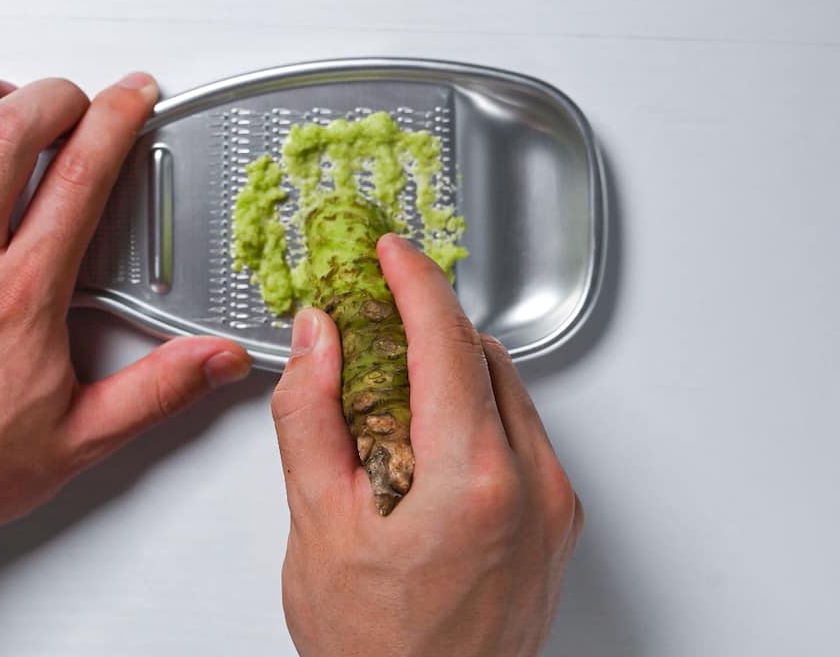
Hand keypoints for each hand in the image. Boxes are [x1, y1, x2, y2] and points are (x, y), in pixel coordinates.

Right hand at [271, 234, 582, 656]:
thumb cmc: (376, 650)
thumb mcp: (318, 526)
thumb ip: (312, 417)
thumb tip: (316, 340)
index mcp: (474, 479)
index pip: (446, 341)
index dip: (412, 281)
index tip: (388, 251)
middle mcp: (532, 485)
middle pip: (482, 356)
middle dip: (426, 320)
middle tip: (370, 313)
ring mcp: (553, 505)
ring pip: (507, 390)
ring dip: (450, 364)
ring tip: (385, 380)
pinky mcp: (556, 523)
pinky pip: (519, 432)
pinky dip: (473, 408)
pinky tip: (423, 434)